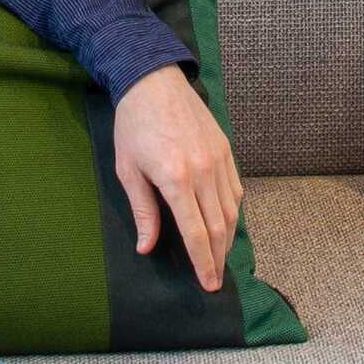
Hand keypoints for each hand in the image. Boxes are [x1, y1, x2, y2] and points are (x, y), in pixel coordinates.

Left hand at [111, 65, 242, 293]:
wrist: (153, 80)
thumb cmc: (133, 125)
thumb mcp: (128, 170)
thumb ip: (143, 210)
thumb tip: (146, 247)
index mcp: (175, 178)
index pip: (196, 232)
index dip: (202, 262)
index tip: (208, 284)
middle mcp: (203, 170)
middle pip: (219, 226)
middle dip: (218, 258)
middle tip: (215, 279)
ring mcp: (218, 158)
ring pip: (232, 210)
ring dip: (228, 238)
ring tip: (220, 257)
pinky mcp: (226, 148)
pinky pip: (236, 188)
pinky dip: (233, 211)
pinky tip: (225, 224)